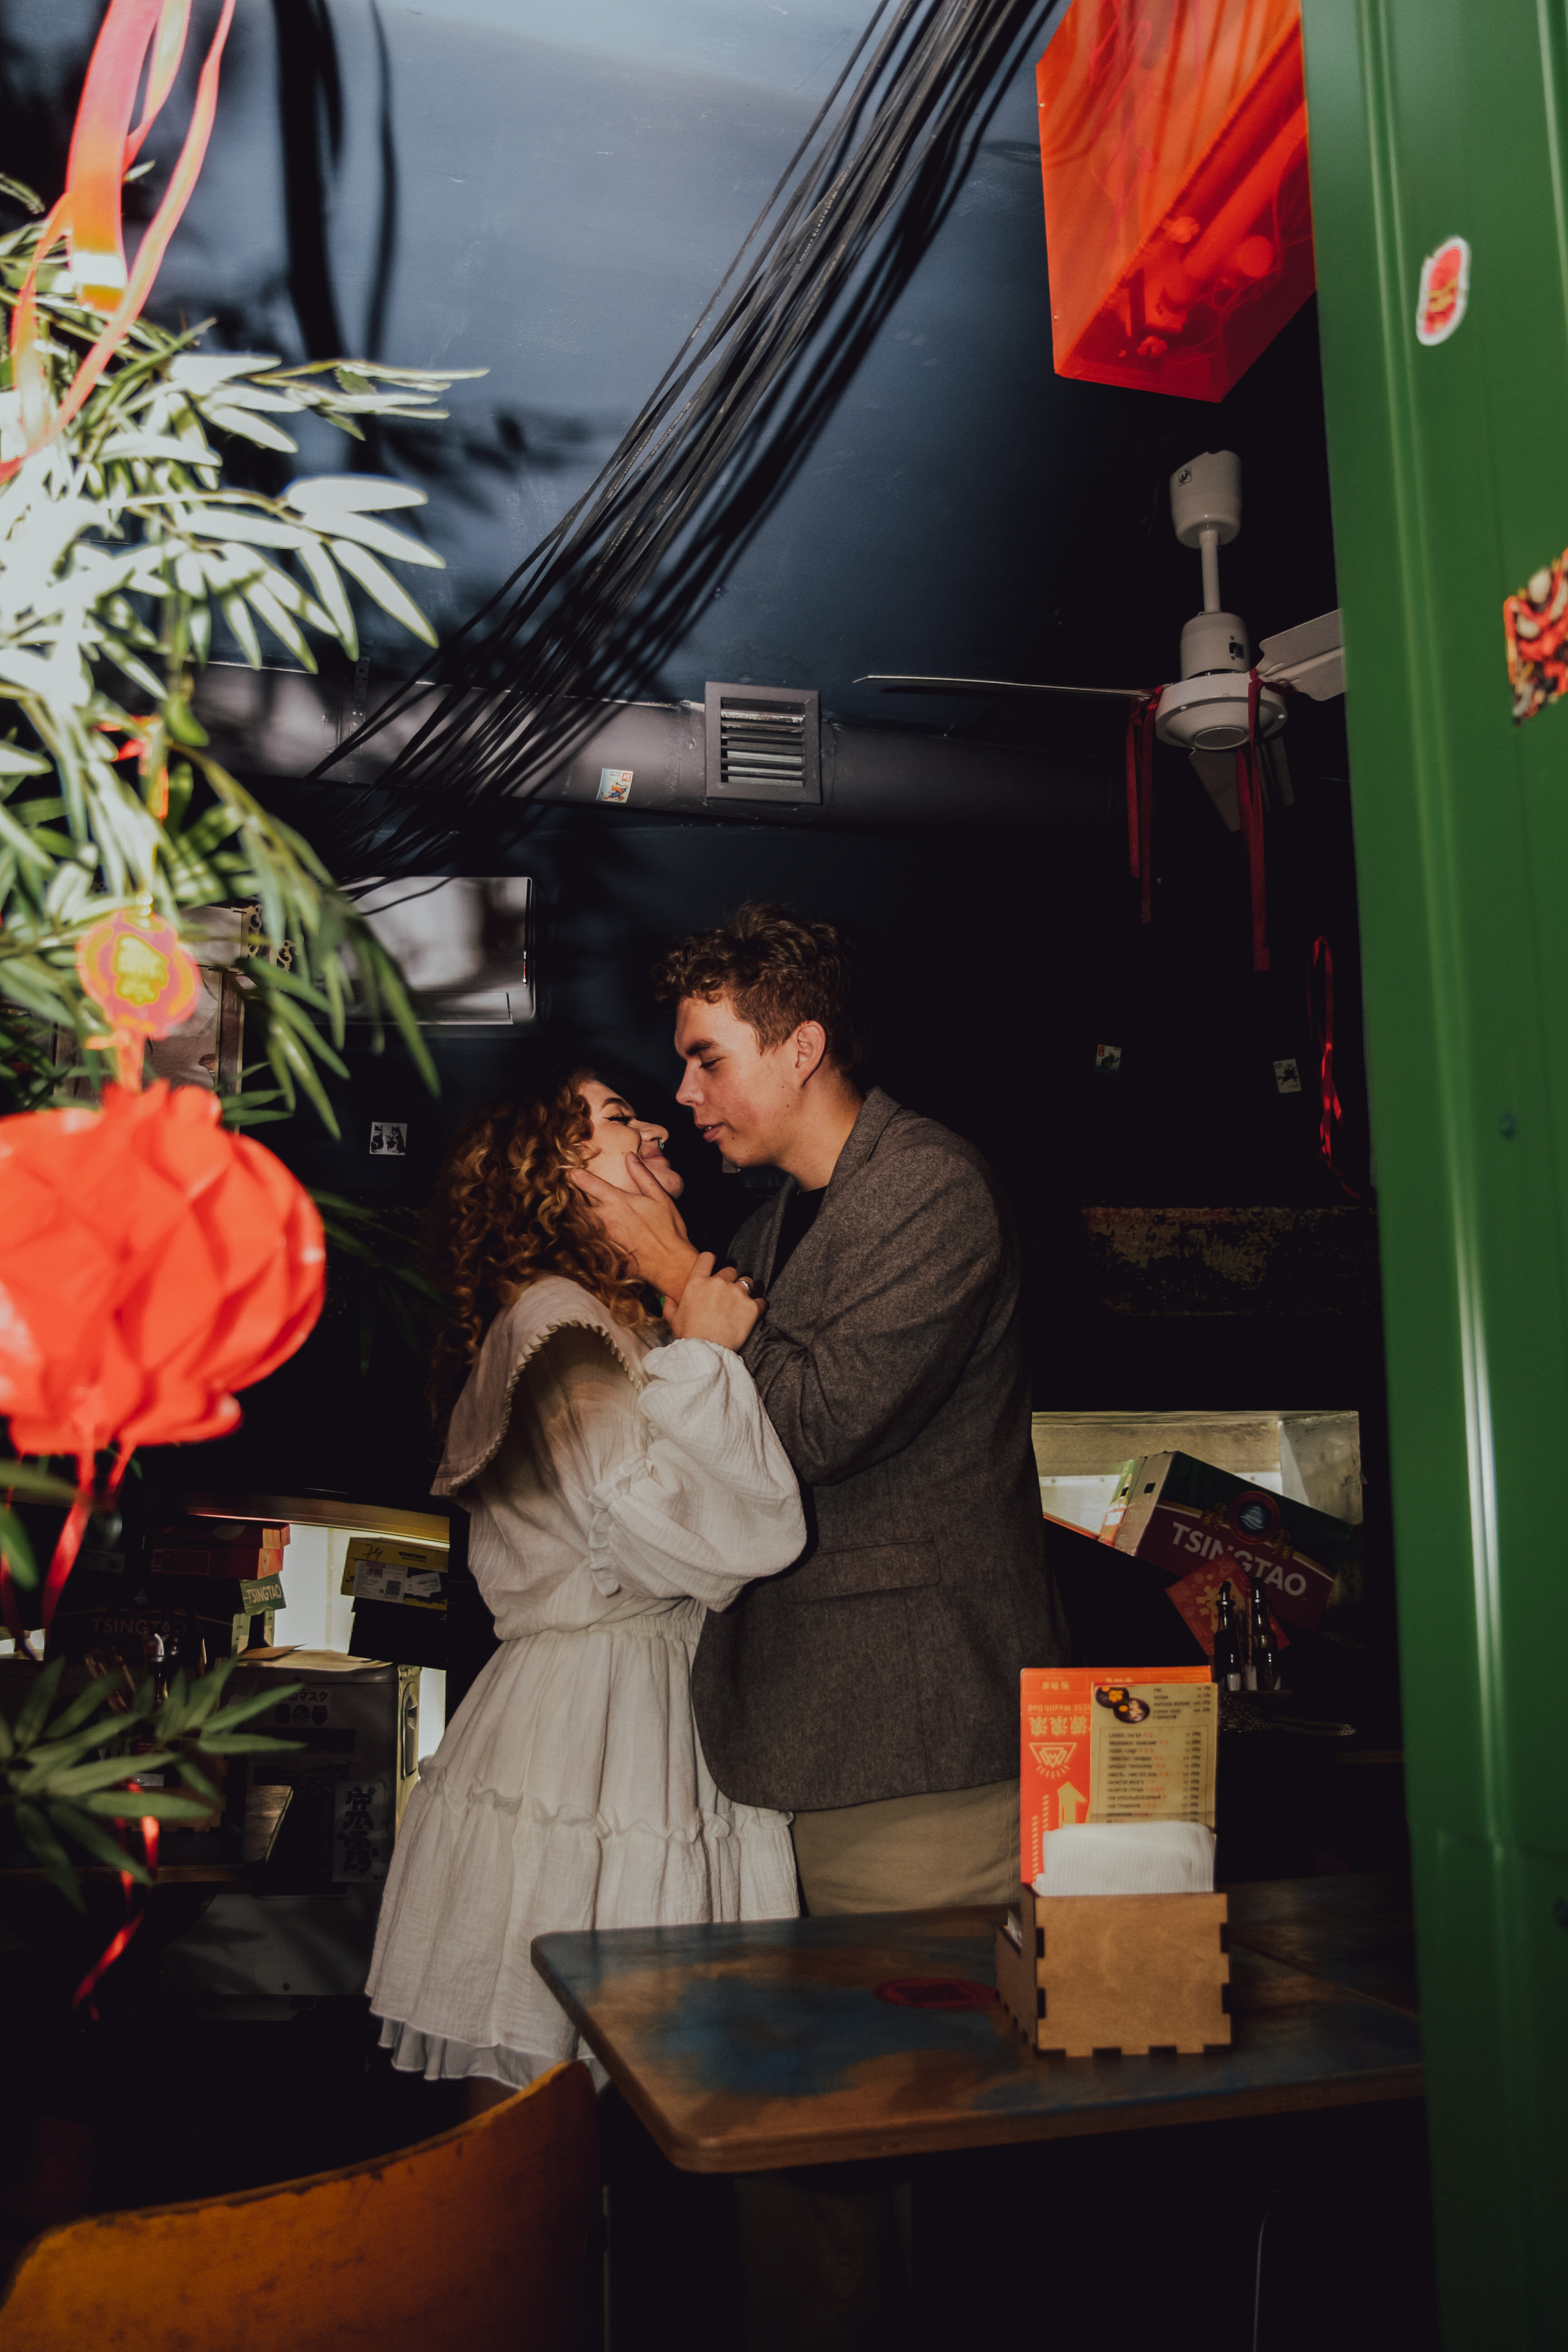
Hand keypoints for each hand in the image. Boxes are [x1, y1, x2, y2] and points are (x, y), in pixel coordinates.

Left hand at [573, 1154, 700, 1297]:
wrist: (668, 1264)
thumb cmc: (668, 1231)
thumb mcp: (660, 1197)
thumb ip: (643, 1175)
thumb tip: (630, 1157)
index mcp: (617, 1200)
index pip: (585, 1182)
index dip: (572, 1174)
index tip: (566, 1170)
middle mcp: (603, 1217)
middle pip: (574, 1201)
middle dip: (567, 1193)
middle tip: (561, 1188)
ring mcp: (600, 1235)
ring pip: (576, 1220)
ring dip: (570, 1212)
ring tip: (566, 1207)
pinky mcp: (601, 1251)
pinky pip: (583, 1238)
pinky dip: (579, 1231)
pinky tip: (581, 1230)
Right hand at [668, 1254, 763, 1350]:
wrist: (706, 1351)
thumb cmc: (689, 1335)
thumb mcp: (674, 1320)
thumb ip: (670, 1306)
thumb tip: (667, 1300)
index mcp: (697, 1282)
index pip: (707, 1257)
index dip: (712, 1260)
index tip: (715, 1268)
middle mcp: (718, 1282)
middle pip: (730, 1270)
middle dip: (730, 1280)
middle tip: (728, 1295)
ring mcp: (737, 1293)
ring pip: (747, 1282)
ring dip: (745, 1291)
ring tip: (740, 1304)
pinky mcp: (751, 1306)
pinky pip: (760, 1301)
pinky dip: (758, 1306)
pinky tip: (752, 1315)